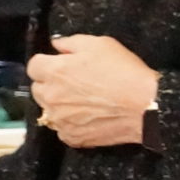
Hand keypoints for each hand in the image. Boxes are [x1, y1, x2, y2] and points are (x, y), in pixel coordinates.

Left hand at [27, 34, 158, 147]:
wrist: (145, 106)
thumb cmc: (124, 72)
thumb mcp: (100, 44)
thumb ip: (71, 42)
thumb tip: (56, 44)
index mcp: (55, 72)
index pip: (34, 66)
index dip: (47, 63)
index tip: (61, 64)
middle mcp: (51, 97)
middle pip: (38, 88)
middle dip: (51, 84)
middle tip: (74, 83)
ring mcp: (60, 120)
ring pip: (48, 110)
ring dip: (59, 105)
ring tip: (83, 101)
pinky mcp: (71, 137)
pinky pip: (62, 128)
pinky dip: (70, 123)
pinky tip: (88, 117)